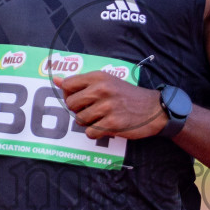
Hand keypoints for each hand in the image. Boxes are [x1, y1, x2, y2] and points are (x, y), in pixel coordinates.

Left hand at [52, 73, 166, 139]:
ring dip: (89, 122)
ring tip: (103, 117)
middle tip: (93, 110)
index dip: (70, 95)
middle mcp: (101, 89)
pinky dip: (97, 133)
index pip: (68, 85)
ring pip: (80, 120)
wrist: (153, 109)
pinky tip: (107, 126)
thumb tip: (56, 80)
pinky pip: (90, 133)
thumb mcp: (106, 81)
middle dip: (79, 110)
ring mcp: (107, 106)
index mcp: (98, 77)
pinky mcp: (112, 123)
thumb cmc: (127, 95)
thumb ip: (81, 82)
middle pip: (71, 104)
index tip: (81, 99)